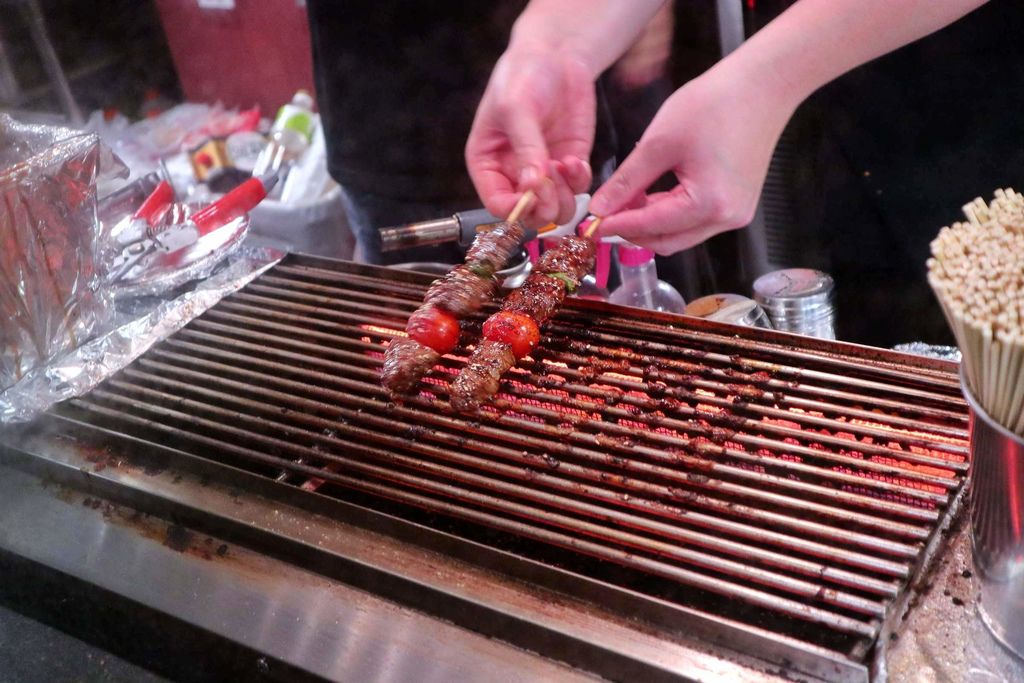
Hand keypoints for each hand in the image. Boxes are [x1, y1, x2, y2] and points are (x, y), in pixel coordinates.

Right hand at [466, 48, 594, 226]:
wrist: (556, 56)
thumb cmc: (522, 76)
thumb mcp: (516, 108)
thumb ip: (525, 147)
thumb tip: (532, 185)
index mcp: (488, 164)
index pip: (497, 204)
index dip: (515, 209)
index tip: (531, 194)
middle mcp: (515, 174)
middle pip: (529, 215)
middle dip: (543, 206)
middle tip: (552, 183)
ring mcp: (545, 172)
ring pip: (556, 210)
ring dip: (564, 198)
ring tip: (564, 167)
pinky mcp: (570, 164)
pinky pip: (578, 189)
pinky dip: (580, 181)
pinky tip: (575, 160)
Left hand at [589, 64, 795, 254]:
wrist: (762, 84)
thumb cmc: (717, 104)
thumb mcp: (659, 142)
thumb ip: (627, 181)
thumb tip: (600, 208)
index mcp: (709, 204)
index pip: (650, 226)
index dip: (615, 226)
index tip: (590, 223)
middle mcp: (726, 218)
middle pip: (666, 241)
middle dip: (632, 230)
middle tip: (603, 214)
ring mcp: (735, 214)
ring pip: (679, 234)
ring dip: (650, 223)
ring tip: (625, 199)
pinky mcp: (736, 204)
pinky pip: (695, 221)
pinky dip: (669, 214)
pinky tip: (650, 194)